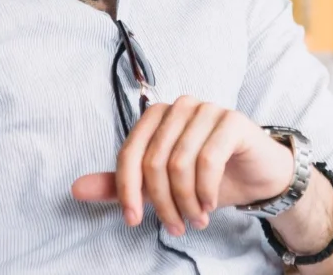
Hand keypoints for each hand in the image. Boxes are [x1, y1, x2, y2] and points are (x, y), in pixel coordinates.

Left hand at [71, 95, 294, 235]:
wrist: (257, 177)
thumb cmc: (208, 177)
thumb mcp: (161, 185)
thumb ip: (122, 184)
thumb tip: (75, 189)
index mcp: (157, 115)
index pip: (129, 152)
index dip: (126, 190)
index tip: (133, 220)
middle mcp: (180, 105)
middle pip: (154, 161)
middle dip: (162, 202)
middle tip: (176, 226)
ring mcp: (208, 109)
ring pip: (180, 163)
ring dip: (186, 201)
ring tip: (195, 219)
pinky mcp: (232, 120)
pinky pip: (208, 159)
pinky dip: (205, 190)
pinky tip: (210, 204)